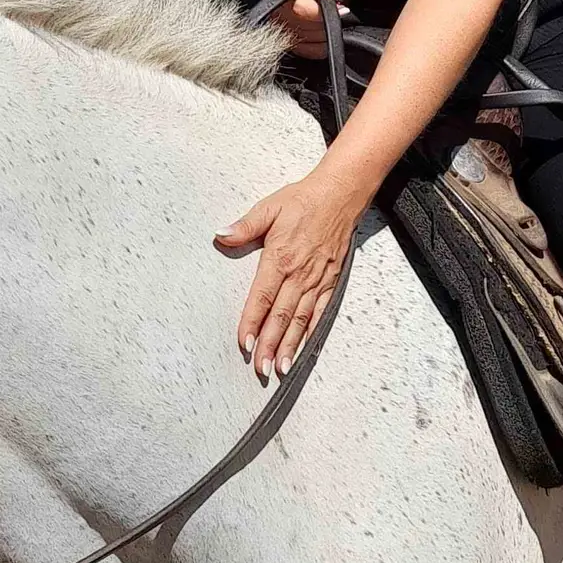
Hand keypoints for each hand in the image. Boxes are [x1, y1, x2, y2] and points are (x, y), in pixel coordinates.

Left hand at [215, 161, 366, 380]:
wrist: (341, 195)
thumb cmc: (304, 201)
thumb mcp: (269, 208)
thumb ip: (244, 227)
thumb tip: (221, 235)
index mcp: (280, 257)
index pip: (262, 297)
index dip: (252, 322)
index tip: (245, 342)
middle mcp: (299, 273)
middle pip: (281, 316)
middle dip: (270, 344)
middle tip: (261, 367)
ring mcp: (317, 280)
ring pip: (300, 320)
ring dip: (290, 345)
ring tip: (280, 367)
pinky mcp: (330, 281)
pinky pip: (320, 312)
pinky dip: (311, 333)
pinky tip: (303, 348)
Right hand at [267, 0, 347, 58]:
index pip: (301, 7)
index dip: (322, 10)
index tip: (340, 8)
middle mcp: (276, 14)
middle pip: (311, 26)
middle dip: (328, 18)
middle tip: (333, 9)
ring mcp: (279, 34)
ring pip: (315, 40)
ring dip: (327, 30)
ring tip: (324, 17)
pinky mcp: (289, 49)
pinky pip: (317, 51)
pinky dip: (325, 43)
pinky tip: (321, 30)